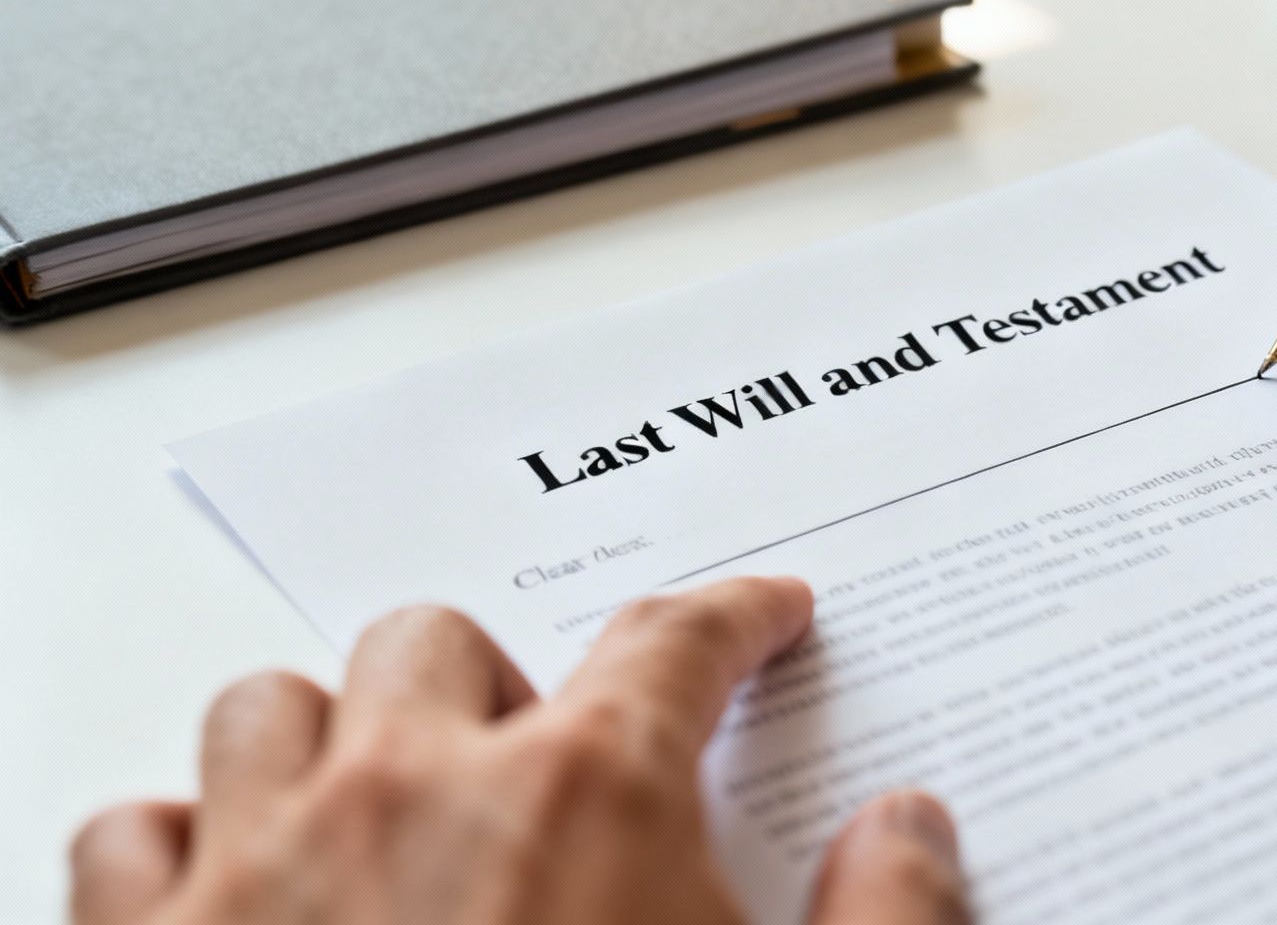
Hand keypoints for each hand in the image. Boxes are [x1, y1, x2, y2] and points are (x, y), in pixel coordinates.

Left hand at [70, 580, 970, 924]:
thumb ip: (887, 919)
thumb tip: (911, 827)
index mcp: (588, 797)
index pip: (676, 643)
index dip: (733, 616)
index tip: (758, 615)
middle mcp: (411, 793)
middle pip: (439, 644)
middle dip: (498, 685)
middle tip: (539, 765)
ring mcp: (262, 868)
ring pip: (269, 711)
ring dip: (329, 743)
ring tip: (383, 812)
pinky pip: (132, 832)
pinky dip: (184, 844)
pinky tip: (239, 894)